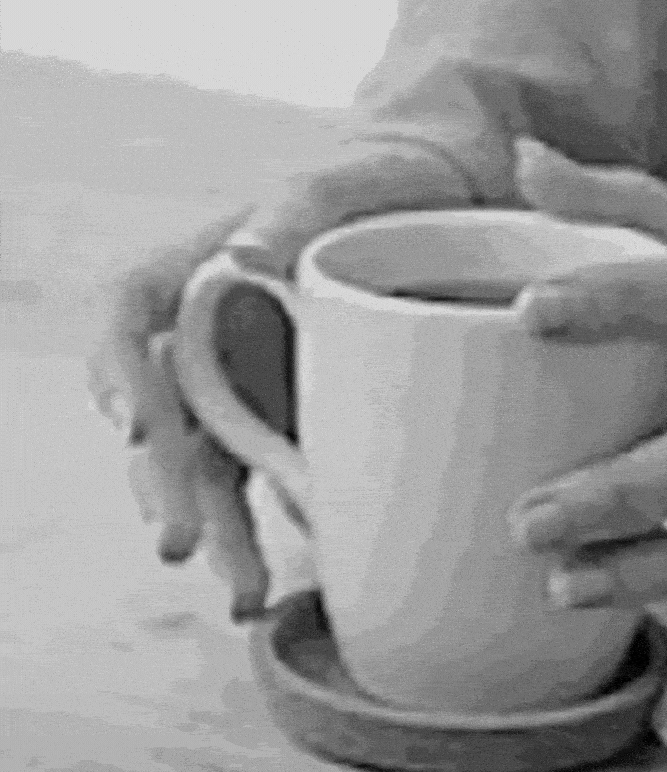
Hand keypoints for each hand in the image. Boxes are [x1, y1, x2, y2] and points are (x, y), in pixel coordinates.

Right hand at [87, 135, 476, 621]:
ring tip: (241, 592)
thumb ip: (298, 207)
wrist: (443, 202)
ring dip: (218, 528)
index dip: (117, 372)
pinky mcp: (303, 414)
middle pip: (167, 414)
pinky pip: (278, 474)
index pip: (130, 315)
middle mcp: (220, 332)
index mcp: (207, 266)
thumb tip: (243, 251)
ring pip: (215, 462)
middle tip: (179, 544)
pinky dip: (285, 521)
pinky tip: (309, 565)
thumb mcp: (347, 179)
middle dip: (166, 482)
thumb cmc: (387, 179)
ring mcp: (259, 380)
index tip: (135, 427)